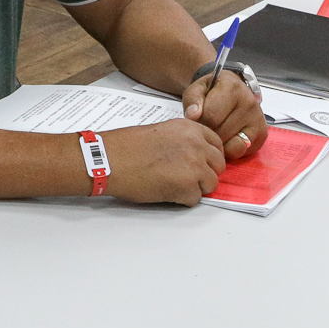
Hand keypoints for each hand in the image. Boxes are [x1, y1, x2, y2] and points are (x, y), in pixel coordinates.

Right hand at [103, 117, 222, 204]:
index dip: (209, 157)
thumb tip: (196, 156)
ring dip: (195, 188)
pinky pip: (195, 199)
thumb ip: (184, 141)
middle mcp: (197, 144)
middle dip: (205, 174)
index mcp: (190, 128)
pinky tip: (164, 191)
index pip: (217, 145)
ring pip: (211, 184)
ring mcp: (195, 166)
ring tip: (172, 184)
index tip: (201, 164)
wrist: (110, 159)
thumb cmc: (127, 147)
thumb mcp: (162, 131)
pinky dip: (182, 199)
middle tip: (185, 177)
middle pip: (218, 166)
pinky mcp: (187, 186)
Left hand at [182, 69, 266, 160]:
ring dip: (218, 143)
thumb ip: (192, 100)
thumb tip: (193, 116)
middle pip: (220, 132)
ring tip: (216, 131)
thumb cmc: (213, 91)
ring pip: (230, 146)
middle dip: (208, 133)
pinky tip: (226, 138)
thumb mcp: (198, 88)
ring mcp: (258, 120)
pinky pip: (239, 152)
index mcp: (233, 88)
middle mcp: (249, 103)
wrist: (233, 91)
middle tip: (206, 126)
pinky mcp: (261, 135)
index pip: (210, 116)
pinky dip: (229, 150)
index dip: (198, 122)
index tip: (197, 118)